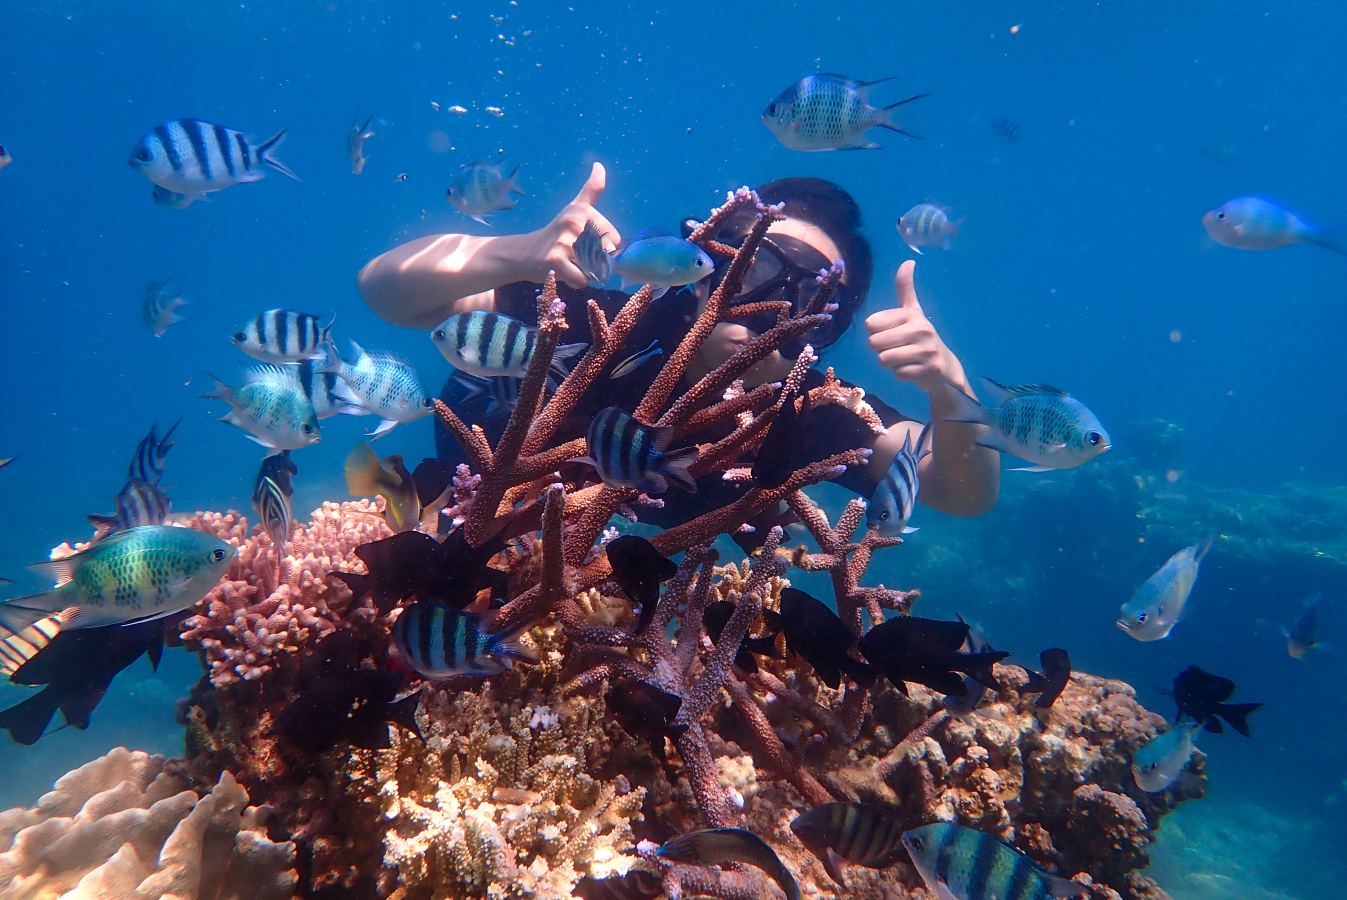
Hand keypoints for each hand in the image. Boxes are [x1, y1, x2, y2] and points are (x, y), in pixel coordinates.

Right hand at [522, 162, 621, 287]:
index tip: (586, 244)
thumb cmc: (556, 233)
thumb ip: (591, 189)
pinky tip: (563, 272)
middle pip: (606, 256)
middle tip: (575, 256)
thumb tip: (599, 165)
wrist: (524, 253)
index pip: (615, 240)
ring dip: (585, 273)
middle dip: (596, 263)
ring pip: (595, 270)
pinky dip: (575, 282)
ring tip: (568, 263)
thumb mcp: (574, 208)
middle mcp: (574, 223)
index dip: (605, 249)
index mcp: (583, 210)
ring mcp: (564, 241)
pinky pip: (582, 280)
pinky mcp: (556, 260)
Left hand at [864, 260, 958, 392]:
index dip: (876, 332)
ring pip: (884, 359)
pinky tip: (913, 369)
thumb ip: (905, 289)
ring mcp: (927, 350)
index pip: (871, 324)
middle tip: (898, 349)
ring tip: (905, 359)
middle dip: (881, 350)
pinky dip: (901, 374)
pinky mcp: (929, 369)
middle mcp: (922, 329)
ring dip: (890, 363)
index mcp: (912, 314)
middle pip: (874, 343)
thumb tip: (908, 261)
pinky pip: (897, 373)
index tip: (892, 333)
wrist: (945, 367)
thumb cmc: (921, 338)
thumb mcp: (913, 312)